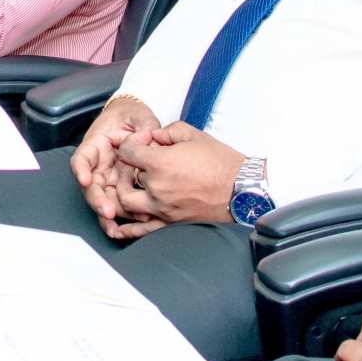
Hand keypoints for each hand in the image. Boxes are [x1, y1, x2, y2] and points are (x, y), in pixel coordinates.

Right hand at [71, 95, 161, 224]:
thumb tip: (145, 139)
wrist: (140, 124)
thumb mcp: (139, 117)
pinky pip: (116, 204)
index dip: (81, 169)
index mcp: (97, 144)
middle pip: (90, 185)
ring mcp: (108, 178)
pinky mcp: (120, 189)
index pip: (82, 157)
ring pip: (101, 198)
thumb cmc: (135, 118)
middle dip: (96, 199)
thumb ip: (143, 127)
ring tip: (114, 224)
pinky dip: (118, 217)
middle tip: (107, 210)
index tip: (85, 179)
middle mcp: (99, 164)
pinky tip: (121, 229)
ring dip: (105, 212)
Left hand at [110, 121, 243, 234]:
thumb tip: (153, 136)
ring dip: (124, 192)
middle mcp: (157, 187)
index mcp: (160, 163)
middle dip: (127, 167)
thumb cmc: (222, 163)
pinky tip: (119, 227)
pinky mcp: (170, 223)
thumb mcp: (195, 135)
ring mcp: (162, 208)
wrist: (242, 190)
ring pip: (126, 203)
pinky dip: (127, 228)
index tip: (142, 143)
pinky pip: (141, 229)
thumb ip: (168, 131)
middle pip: (125, 177)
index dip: (130, 143)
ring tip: (131, 186)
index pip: (127, 151)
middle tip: (136, 163)